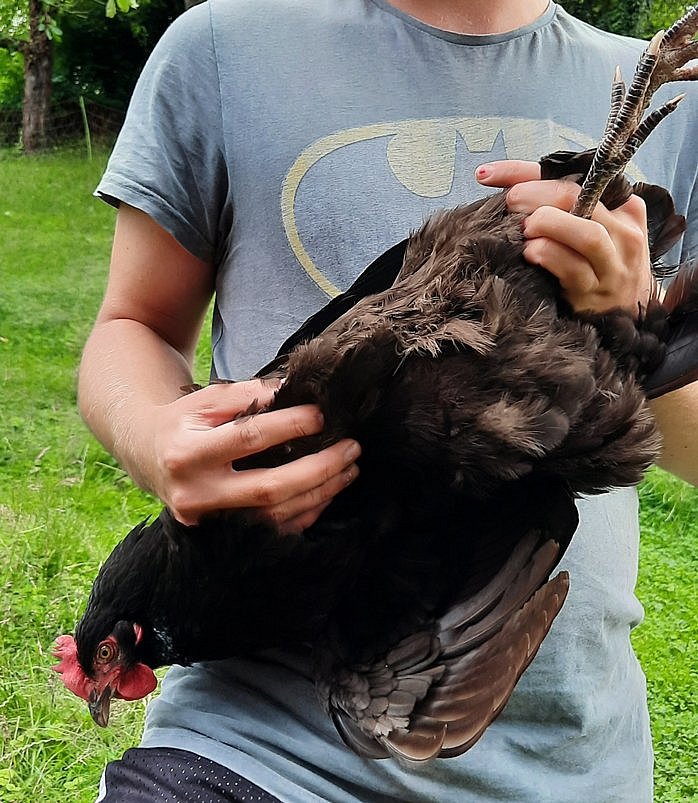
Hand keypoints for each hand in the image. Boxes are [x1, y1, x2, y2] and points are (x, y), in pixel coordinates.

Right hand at [143, 380, 360, 530]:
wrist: (146, 456)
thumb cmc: (183, 422)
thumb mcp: (206, 400)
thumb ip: (248, 395)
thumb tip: (295, 393)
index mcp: (187, 452)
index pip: (250, 438)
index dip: (291, 426)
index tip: (323, 416)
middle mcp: (195, 492)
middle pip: (269, 487)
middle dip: (318, 468)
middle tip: (351, 448)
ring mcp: (207, 520)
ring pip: (275, 514)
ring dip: (320, 491)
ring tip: (348, 468)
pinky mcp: (219, 535)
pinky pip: (272, 530)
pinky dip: (305, 513)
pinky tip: (328, 492)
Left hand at [476, 160, 655, 314]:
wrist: (626, 310)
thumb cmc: (597, 262)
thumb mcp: (588, 227)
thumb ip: (556, 205)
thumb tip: (504, 186)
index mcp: (621, 204)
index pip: (574, 174)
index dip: (526, 171)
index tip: (487, 174)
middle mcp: (622, 230)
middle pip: (580, 197)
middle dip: (536, 194)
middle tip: (510, 202)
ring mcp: (612, 263)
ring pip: (586, 233)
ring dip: (547, 224)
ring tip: (524, 229)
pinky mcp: (596, 290)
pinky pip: (572, 268)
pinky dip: (547, 254)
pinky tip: (530, 253)